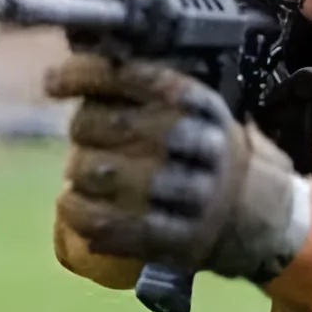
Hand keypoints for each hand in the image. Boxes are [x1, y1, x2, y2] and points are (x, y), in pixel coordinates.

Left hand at [46, 54, 310, 285]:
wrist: (256, 208)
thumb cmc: (204, 151)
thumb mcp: (194, 111)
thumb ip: (146, 92)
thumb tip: (75, 73)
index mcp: (202, 105)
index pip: (139, 76)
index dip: (88, 74)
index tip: (54, 82)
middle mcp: (203, 143)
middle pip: (119, 125)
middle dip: (84, 126)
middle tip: (82, 134)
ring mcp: (196, 193)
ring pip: (113, 175)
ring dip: (80, 172)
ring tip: (78, 175)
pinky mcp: (184, 238)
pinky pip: (118, 226)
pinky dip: (83, 215)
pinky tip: (71, 205)